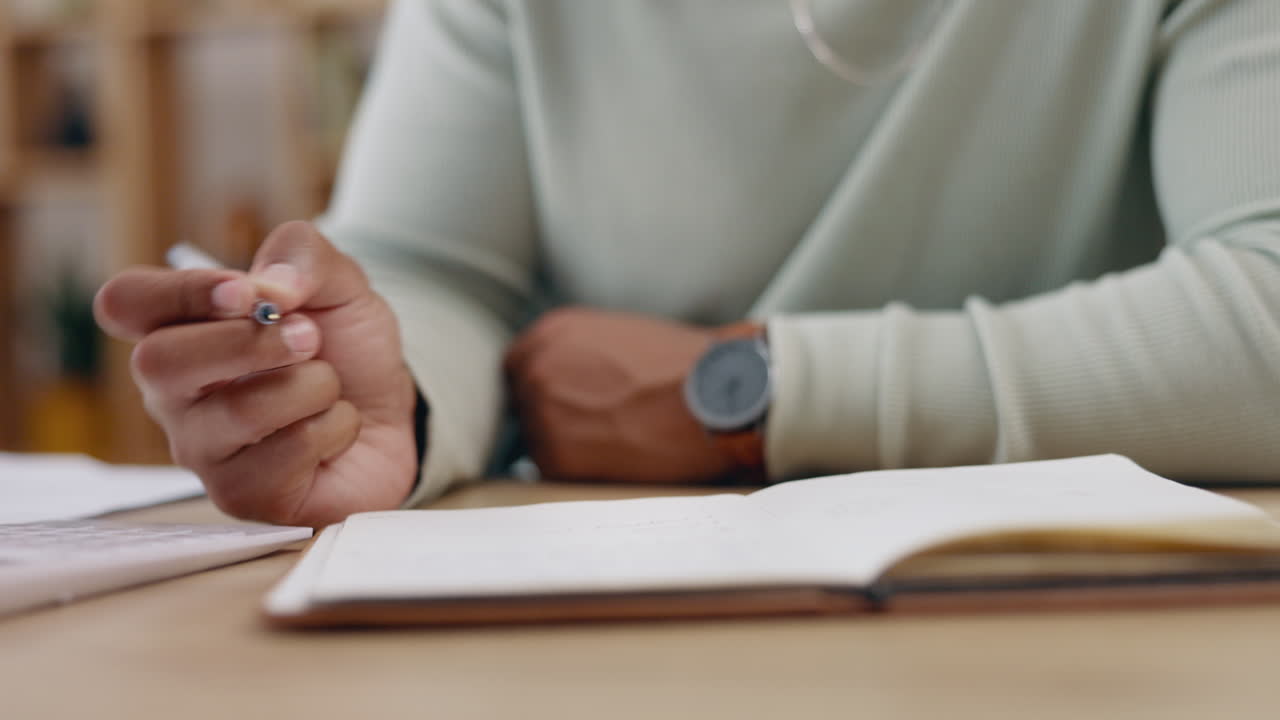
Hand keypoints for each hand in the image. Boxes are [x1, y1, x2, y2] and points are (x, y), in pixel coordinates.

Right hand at [95, 222, 417, 525]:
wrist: (396, 415)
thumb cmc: (347, 351)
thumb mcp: (338, 283)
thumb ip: (301, 256)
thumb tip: (269, 286)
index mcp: (179, 330)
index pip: (126, 302)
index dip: (182, 292)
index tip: (247, 292)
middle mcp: (173, 394)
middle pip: (159, 362)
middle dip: (250, 343)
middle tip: (310, 337)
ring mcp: (201, 450)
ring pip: (238, 410)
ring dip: (312, 386)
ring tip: (330, 387)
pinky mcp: (240, 495)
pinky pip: (284, 454)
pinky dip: (333, 429)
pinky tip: (333, 433)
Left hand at [505, 307, 759, 483]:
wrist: (716, 395)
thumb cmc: (686, 366)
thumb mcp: (623, 335)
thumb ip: (583, 354)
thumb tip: (571, 383)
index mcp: (553, 332)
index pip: (520, 366)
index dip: (543, 388)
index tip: (564, 403)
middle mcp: (537, 369)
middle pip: (525, 405)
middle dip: (555, 418)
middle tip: (597, 429)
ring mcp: (542, 414)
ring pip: (539, 441)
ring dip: (569, 447)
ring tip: (619, 443)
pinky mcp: (557, 458)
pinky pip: (556, 472)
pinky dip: (583, 472)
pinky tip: (620, 459)